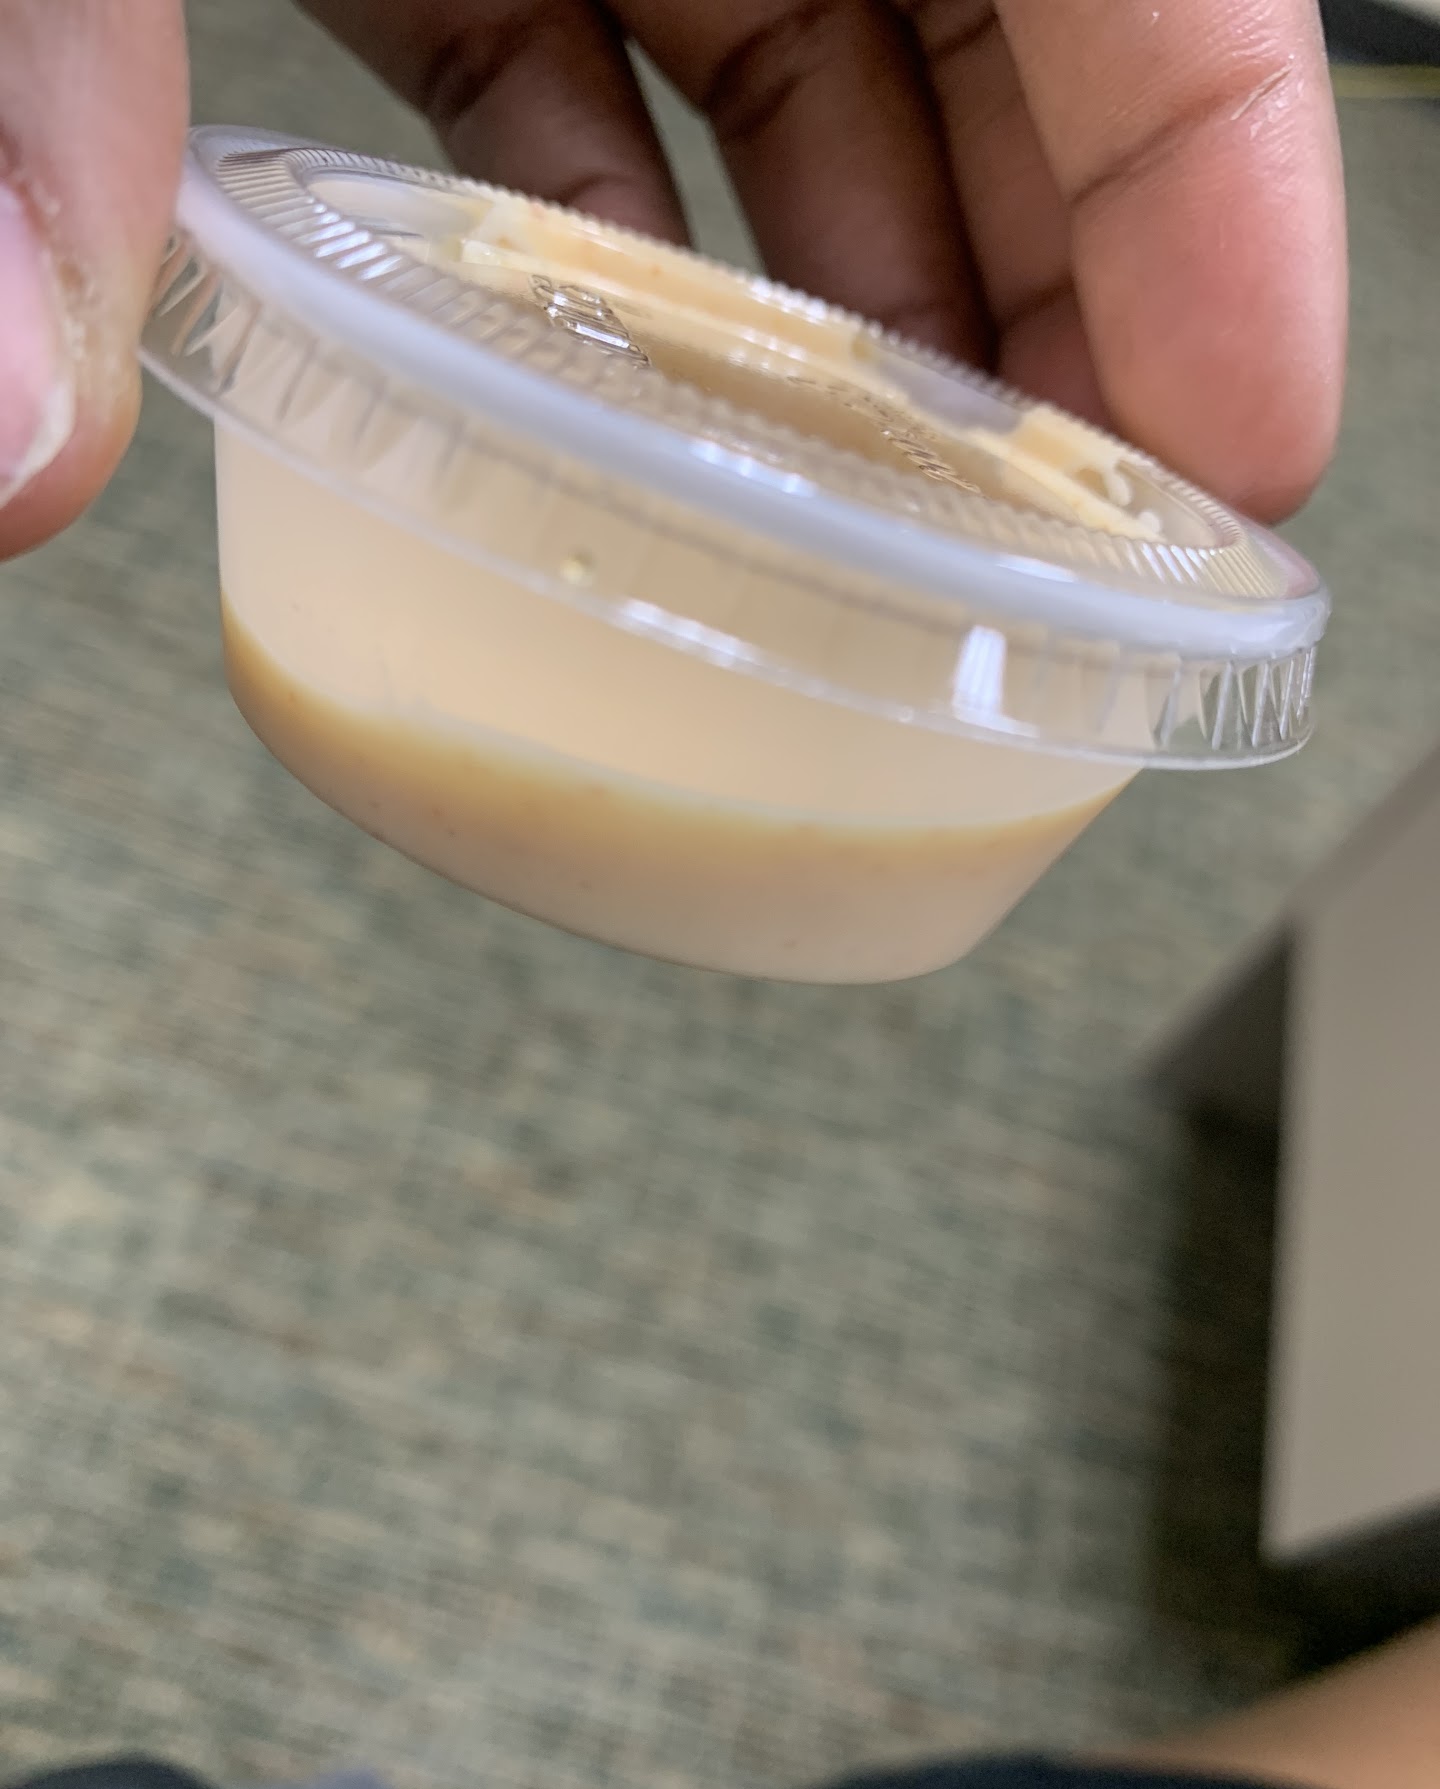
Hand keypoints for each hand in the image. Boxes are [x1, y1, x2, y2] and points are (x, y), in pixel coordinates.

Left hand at [0, 0, 1344, 564]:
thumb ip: (38, 62)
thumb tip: (7, 442)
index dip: (1219, 175)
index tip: (1244, 441)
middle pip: (996, 38)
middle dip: (1056, 301)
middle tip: (1078, 561)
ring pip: (802, 77)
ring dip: (838, 316)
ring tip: (868, 537)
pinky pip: (578, 69)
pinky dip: (605, 237)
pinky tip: (603, 387)